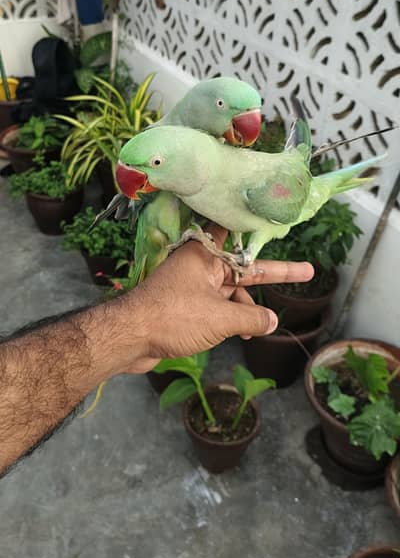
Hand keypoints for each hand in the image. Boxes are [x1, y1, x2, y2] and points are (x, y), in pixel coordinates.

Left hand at [118, 224, 313, 373]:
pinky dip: (230, 319)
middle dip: (274, 274)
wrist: (129, 337)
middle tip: (306, 271)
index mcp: (205, 256)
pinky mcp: (185, 308)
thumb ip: (251, 320)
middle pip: (243, 268)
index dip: (257, 230)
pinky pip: (217, 308)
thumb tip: (272, 322)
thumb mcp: (220, 319)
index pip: (235, 235)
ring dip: (246, 309)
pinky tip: (240, 334)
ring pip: (231, 293)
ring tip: (260, 327)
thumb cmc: (172, 317)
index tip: (273, 220)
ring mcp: (192, 288)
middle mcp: (199, 267)